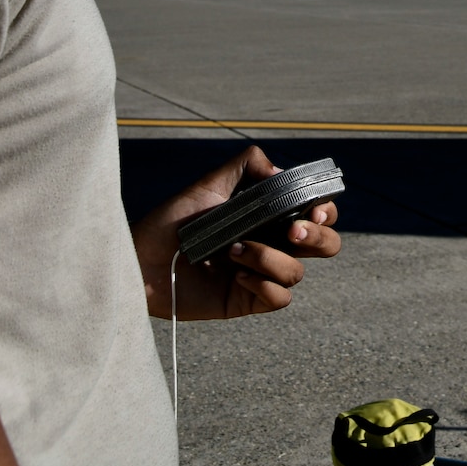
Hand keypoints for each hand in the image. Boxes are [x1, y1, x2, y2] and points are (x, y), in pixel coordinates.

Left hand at [131, 145, 340, 320]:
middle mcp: (271, 244)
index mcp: (269, 216)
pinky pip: (279, 298)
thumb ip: (245, 165)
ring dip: (270, 258)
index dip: (325, 211)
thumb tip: (280, 173)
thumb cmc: (171, 221)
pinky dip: (264, 285)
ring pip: (298, 272)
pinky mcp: (247, 300)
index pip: (317, 214)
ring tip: (235, 251)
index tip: (313, 208)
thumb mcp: (209, 184)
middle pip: (325, 245)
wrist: (141, 260)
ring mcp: (261, 274)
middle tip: (291, 231)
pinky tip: (236, 274)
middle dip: (317, 237)